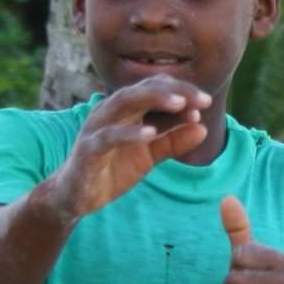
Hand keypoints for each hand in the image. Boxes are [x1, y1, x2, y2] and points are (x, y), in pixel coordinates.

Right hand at [52, 77, 210, 217]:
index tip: (206, 102)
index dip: (182, 92)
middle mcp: (111, 111)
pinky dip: (129, 133)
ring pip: (123, 103)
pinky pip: (108, 136)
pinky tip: (150, 133)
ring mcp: (97, 127)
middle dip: (174, 91)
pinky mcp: (88, 149)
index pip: (156, 88)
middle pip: (143, 89)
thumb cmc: (113, 168)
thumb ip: (174, 141)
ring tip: (179, 103)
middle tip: (202, 99)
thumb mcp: (150, 155)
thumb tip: (203, 128)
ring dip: (153, 100)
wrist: (76, 195)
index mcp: (127, 110)